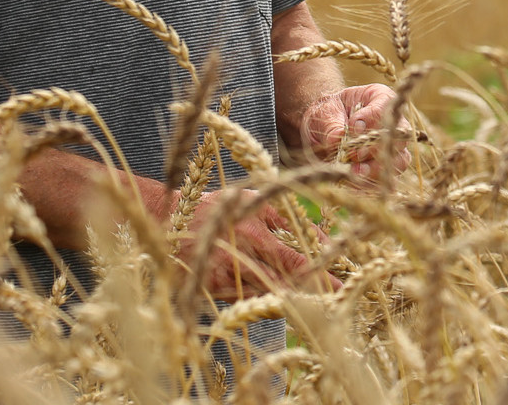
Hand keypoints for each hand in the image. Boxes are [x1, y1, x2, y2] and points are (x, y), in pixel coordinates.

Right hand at [179, 187, 335, 300]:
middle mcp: (241, 256)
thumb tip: (320, 235)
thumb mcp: (252, 201)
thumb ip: (284, 217)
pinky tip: (280, 302)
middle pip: (284, 283)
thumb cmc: (216, 206)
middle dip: (312, 293)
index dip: (320, 273)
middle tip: (336, 302)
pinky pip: (246, 300)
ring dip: (292, 301)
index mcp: (254, 231)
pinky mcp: (212, 290)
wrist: (167, 220)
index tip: (341, 282)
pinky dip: (265, 301)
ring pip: (266, 296)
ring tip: (316, 306)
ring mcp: (226, 276)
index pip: (295, 259)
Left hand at [300, 84, 410, 182]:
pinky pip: (386, 178)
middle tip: (355, 155)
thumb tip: (338, 139)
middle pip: (397, 137)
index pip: (384, 109)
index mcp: (381, 99)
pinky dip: (372, 183)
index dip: (370, 119)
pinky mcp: (385, 167)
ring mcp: (393, 147)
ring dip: (378, 169)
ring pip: (399, 160)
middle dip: (377, 148)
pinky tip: (355, 185)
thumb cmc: (327, 113)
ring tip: (356, 173)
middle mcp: (393, 123)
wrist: (323, 128)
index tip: (352, 126)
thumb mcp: (324, 113)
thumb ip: (332, 125)